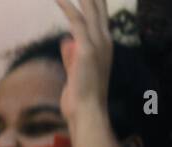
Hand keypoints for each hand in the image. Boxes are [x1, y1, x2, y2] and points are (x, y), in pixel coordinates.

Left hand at [54, 0, 111, 125]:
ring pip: (89, 11)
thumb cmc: (80, 95)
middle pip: (98, 9)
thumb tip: (66, 40)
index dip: (95, 2)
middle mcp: (105, 41)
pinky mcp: (86, 49)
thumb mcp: (74, 71)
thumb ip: (71, 55)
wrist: (87, 110)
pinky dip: (67, 8)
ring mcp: (98, 44)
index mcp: (104, 46)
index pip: (100, 17)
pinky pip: (76, 22)